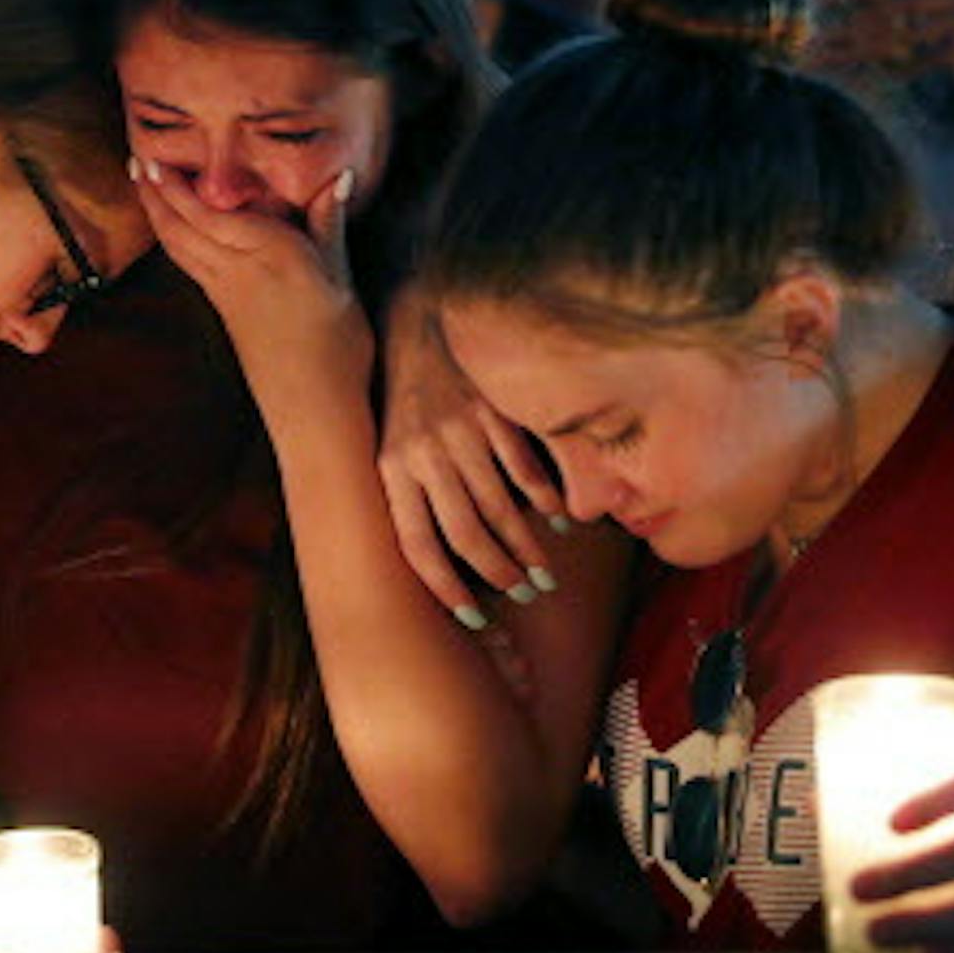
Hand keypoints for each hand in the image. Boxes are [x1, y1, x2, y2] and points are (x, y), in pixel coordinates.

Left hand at [129, 157, 371, 402]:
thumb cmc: (337, 344)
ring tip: (145, 187)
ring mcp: (225, 294)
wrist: (314, 408)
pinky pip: (190, 265)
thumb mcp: (340, 277)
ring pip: (179, 246)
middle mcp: (237, 271)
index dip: (175, 185)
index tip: (154, 158)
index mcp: (267, 253)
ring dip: (158, 215)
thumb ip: (329, 223)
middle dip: (155, 194)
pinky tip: (175, 231)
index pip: (208, 211)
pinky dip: (175, 240)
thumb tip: (336, 175)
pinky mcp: (224, 312)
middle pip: (182, 227)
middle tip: (138, 161)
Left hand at [378, 295, 566, 625]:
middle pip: (465, 532)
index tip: (474, 620)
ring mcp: (460, 432)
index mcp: (392, 472)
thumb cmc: (406, 409)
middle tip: (525, 595)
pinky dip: (546, 499)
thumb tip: (442, 570)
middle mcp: (424, 455)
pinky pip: (523, 467)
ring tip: (544, 574)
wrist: (419, 332)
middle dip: (499, 573)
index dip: (446, 589)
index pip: (416, 546)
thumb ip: (411, 502)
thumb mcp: (392, 453)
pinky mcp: (491, 411)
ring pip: (499, 506)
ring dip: (526, 548)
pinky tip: (561, 521)